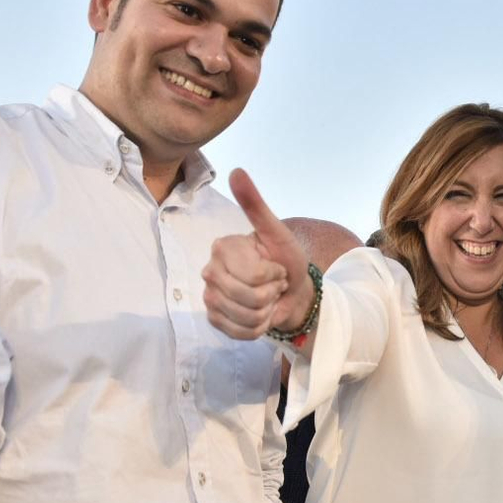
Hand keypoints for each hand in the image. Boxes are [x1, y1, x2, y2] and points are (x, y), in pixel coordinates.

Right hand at [203, 170, 314, 340]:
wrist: (292, 291)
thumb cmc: (285, 259)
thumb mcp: (277, 232)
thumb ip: (255, 205)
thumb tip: (236, 171)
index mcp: (222, 248)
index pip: (253, 275)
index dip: (274, 276)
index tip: (275, 266)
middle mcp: (210, 271)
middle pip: (250, 298)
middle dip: (271, 293)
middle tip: (273, 284)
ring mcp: (210, 297)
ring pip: (247, 317)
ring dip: (267, 311)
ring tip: (268, 298)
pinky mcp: (215, 320)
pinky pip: (242, 332)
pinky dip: (259, 327)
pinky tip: (260, 314)